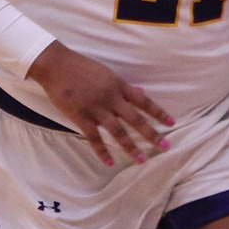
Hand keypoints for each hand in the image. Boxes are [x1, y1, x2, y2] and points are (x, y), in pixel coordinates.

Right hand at [27, 42, 173, 166]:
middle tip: (165, 146)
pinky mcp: (81, 117)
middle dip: (152, 134)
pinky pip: (94, 138)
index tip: (172, 123)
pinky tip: (110, 162)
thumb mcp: (107, 73)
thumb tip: (142, 91)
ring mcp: (96, 109)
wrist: (57, 66)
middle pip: (135, 119)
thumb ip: (123, 85)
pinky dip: (102, 151)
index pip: (144, 101)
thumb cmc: (81, 67)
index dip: (158, 112)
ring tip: (142, 159)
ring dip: (131, 147)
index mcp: (118, 85)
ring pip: (118, 131)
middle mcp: (111, 98)